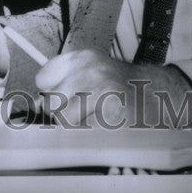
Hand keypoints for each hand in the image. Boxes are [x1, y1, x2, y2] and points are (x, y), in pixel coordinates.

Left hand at [34, 50, 191, 127]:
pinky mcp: (113, 113)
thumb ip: (61, 84)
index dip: (50, 93)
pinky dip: (92, 135)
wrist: (158, 93)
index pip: (43, 79)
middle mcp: (90, 69)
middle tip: (84, 110)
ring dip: (77, 126)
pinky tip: (106, 125)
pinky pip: (84, 133)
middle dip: (62, 113)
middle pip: (51, 103)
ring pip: (65, 121)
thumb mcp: (90, 72)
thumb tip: (33, 105)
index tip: (62, 97)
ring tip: (95, 118)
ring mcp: (103, 91)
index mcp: (82, 57)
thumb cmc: (118, 87)